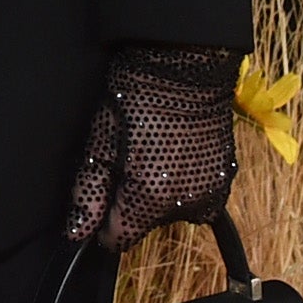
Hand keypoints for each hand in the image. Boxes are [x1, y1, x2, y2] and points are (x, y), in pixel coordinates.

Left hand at [63, 43, 238, 249]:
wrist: (186, 64)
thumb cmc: (136, 97)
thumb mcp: (101, 142)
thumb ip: (90, 192)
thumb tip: (76, 233)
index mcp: (150, 200)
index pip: (119, 239)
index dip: (105, 222)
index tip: (102, 197)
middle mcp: (185, 206)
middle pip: (146, 224)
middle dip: (132, 202)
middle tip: (128, 159)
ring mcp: (211, 193)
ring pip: (173, 212)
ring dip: (161, 194)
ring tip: (153, 152)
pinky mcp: (226, 177)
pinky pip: (198, 197)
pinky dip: (185, 184)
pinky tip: (175, 153)